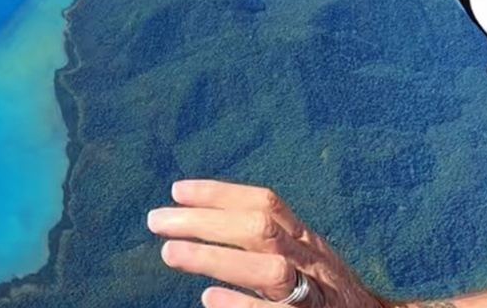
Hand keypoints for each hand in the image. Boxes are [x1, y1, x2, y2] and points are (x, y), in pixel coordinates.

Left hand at [148, 180, 388, 307]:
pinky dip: (243, 306)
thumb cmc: (329, 293)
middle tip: (157, 221)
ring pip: (270, 269)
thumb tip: (208, 221)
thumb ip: (269, 240)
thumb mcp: (306, 257)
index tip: (176, 189)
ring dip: (217, 258)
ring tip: (171, 253)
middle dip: (206, 221)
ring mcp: (314, 295)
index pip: (265, 203)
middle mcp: (311, 261)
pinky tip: (210, 298)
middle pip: (261, 229)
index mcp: (307, 240)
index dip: (221, 192)